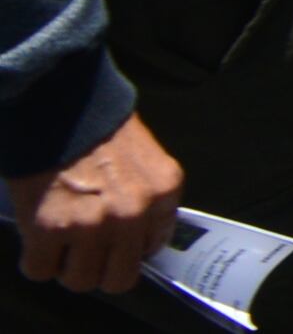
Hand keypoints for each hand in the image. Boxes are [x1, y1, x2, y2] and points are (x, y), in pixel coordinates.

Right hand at [12, 111, 178, 293]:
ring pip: (80, 280)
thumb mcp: (145, 158)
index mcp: (164, 190)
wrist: (60, 104)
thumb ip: (147, 199)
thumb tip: (136, 241)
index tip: (114, 244)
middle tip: (84, 251)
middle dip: (99, 268)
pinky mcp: (50, 229)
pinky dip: (36, 259)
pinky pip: (40, 270)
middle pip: (118, 278)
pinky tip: (39, 235)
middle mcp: (134, 212)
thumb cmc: (99, 128)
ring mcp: (93, 224)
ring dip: (67, 266)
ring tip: (61, 240)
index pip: (152, 248)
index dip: (127, 250)